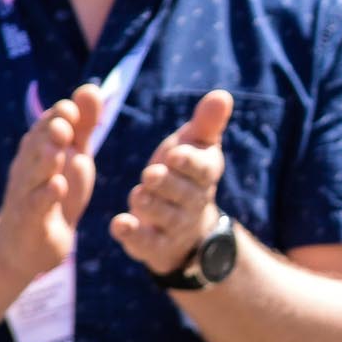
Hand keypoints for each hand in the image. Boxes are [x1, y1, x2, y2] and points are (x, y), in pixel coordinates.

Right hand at [0, 84, 103, 280]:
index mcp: (41, 149)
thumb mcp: (73, 157)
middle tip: (66, 120)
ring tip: (59, 150)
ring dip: (46, 160)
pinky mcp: (30, 220)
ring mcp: (27, 192)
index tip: (76, 105)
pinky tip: (57, 186)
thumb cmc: (53, 193)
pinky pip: (36, 205)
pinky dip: (46, 195)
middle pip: (38, 144)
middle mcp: (30, 167)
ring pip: (35, 173)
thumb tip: (92, 87)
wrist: (26, 244)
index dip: (62, 115)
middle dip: (51, 131)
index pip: (49, 124)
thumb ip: (83, 126)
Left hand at [111, 89, 230, 274]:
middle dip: (167, 185)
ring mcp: (175, 227)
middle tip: (151, 174)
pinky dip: (133, 235)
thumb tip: (222, 94)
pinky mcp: (156, 247)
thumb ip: (206, 124)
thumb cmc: (185, 176)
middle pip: (183, 194)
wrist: (187, 229)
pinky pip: (146, 243)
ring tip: (139, 195)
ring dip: (150, 206)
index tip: (174, 155)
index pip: (202, 169)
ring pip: (164, 217)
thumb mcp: (195, 147)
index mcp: (204, 174)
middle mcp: (194, 202)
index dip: (188, 163)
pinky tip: (120, 224)